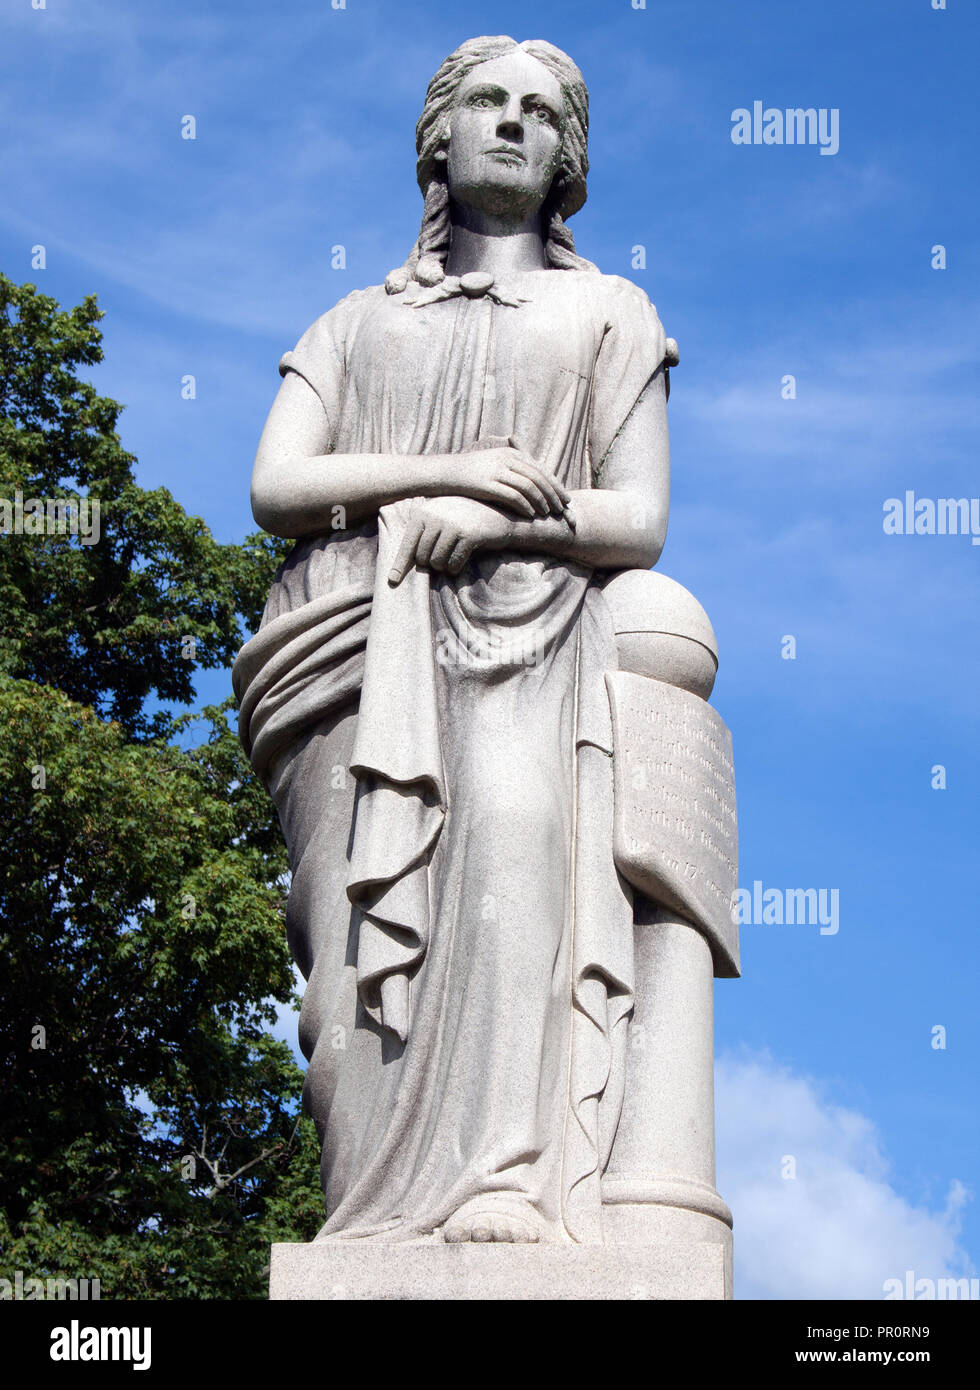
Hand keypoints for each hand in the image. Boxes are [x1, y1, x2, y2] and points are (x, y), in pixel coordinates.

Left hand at [388, 497, 516, 584]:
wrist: (499, 518)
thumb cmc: (463, 524)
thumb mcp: (439, 521)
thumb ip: (420, 535)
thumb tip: (397, 567)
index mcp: (423, 511)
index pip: (407, 544)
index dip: (400, 565)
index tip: (392, 581)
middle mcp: (435, 515)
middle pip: (422, 558)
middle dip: (431, 563)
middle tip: (444, 555)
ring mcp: (452, 523)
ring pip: (437, 562)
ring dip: (445, 566)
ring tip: (454, 554)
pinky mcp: (468, 534)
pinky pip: (454, 564)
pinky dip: (456, 567)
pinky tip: (466, 555)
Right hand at [444, 439, 572, 522]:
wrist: (445, 472)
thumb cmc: (470, 472)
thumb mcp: (493, 464)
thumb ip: (512, 470)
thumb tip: (531, 482)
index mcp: (511, 454)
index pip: (540, 469)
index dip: (555, 484)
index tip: (565, 498)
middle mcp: (507, 460)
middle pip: (539, 478)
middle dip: (553, 494)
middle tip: (562, 509)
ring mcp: (498, 471)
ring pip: (530, 487)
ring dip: (542, 501)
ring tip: (549, 513)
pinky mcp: (489, 484)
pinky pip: (514, 496)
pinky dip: (526, 506)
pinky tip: (531, 515)